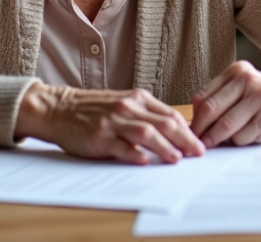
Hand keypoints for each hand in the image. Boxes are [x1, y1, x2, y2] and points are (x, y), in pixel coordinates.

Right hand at [15, 83, 204, 164]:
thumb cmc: (94, 109)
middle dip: (185, 140)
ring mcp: (113, 122)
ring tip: (177, 159)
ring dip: (165, 147)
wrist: (60, 108)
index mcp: (138, 98)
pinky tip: (144, 162)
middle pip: (164, 123)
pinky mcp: (99, 137)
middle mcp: (128, 107)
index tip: (200, 143)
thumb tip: (175, 132)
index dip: (188, 130)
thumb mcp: (124, 104)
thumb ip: (146, 115)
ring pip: (146, 134)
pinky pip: (120, 146)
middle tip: (198, 153)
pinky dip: (134, 154)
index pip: (170, 114)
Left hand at [191, 61, 260, 146]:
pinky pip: (245, 137)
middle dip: (202, 133)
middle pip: (212, 112)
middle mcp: (249, 81)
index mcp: (237, 72)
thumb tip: (194, 125)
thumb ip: (220, 99)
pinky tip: (248, 136)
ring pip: (227, 127)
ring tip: (224, 142)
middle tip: (199, 145)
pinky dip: (240, 142)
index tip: (191, 133)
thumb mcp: (243, 88)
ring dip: (221, 140)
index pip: (203, 98)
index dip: (194, 119)